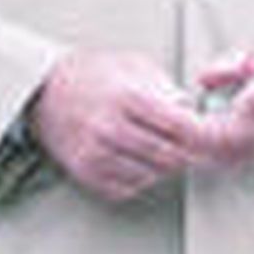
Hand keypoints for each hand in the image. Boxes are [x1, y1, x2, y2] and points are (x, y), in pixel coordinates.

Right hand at [29, 50, 208, 201]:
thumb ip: (166, 88)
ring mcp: (96, 154)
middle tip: (192, 147)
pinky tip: (139, 159)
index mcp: (127, 96)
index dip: (200, 134)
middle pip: (169, 156)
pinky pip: (128, 188)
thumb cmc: (93, 75)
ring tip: (162, 148)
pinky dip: (141, 178)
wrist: (46, 92)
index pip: (179, 126)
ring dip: (164, 166)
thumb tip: (192, 111)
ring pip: (151, 175)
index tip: (207, 135)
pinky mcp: (86, 173)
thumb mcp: (134, 65)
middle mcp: (110, 128)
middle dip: (186, 153)